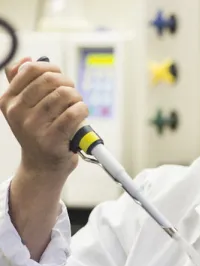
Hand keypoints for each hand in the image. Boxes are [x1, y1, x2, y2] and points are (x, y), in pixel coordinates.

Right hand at [0, 57, 86, 178]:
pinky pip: (73, 113)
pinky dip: (82, 109)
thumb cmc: (38, 131)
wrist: (42, 165)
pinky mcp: (52, 139)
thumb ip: (20, 82)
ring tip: (76, 105)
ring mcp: (33, 127)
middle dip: (67, 83)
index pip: (31, 70)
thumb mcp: (23, 107)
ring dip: (77, 97)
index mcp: (8, 100)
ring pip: (64, 95)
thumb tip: (27, 59)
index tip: (59, 77)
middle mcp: (17, 112)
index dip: (52, 69)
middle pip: (50, 80)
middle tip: (72, 94)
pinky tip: (81, 113)